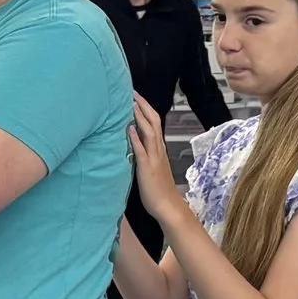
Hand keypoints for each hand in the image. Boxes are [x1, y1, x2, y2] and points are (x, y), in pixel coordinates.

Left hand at [127, 97, 189, 226]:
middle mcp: (158, 149)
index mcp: (159, 148)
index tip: (136, 96)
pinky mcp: (147, 168)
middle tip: (132, 91)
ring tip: (131, 103)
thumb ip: (145, 153)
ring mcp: (153, 158)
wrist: (168, 206)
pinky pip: (142, 150)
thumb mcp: (152, 166)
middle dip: (142, 105)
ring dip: (139, 116)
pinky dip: (136, 138)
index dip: (145, 108)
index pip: (154, 122)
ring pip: (149, 132)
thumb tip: (135, 141)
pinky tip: (129, 128)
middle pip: (153, 121)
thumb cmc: (158, 190)